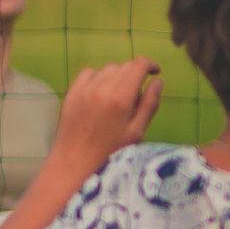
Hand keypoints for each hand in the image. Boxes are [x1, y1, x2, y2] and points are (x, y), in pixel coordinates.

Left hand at [52, 58, 162, 174]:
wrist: (74, 163)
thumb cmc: (110, 153)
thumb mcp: (137, 132)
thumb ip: (149, 104)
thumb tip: (158, 81)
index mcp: (121, 98)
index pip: (138, 66)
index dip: (150, 65)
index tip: (156, 72)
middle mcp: (101, 88)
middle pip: (124, 66)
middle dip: (136, 73)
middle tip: (139, 91)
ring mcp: (84, 89)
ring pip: (108, 69)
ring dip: (119, 75)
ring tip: (120, 94)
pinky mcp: (72, 93)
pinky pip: (89, 73)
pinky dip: (99, 77)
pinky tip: (101, 91)